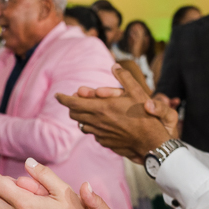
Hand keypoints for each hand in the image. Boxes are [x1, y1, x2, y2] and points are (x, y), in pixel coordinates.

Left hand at [56, 65, 177, 162]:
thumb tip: (114, 65)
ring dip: (81, 117)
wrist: (151, 142)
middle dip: (72, 106)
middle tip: (74, 101)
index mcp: (101, 108)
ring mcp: (100, 133)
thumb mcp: (138, 92)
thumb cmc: (145, 116)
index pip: (73, 103)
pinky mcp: (104, 142)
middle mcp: (97, 122)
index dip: (63, 98)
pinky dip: (92, 127)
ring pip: (82, 125)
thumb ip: (124, 77)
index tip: (58, 95)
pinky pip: (93, 133)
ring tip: (86, 111)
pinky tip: (100, 124)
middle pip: (74, 114)